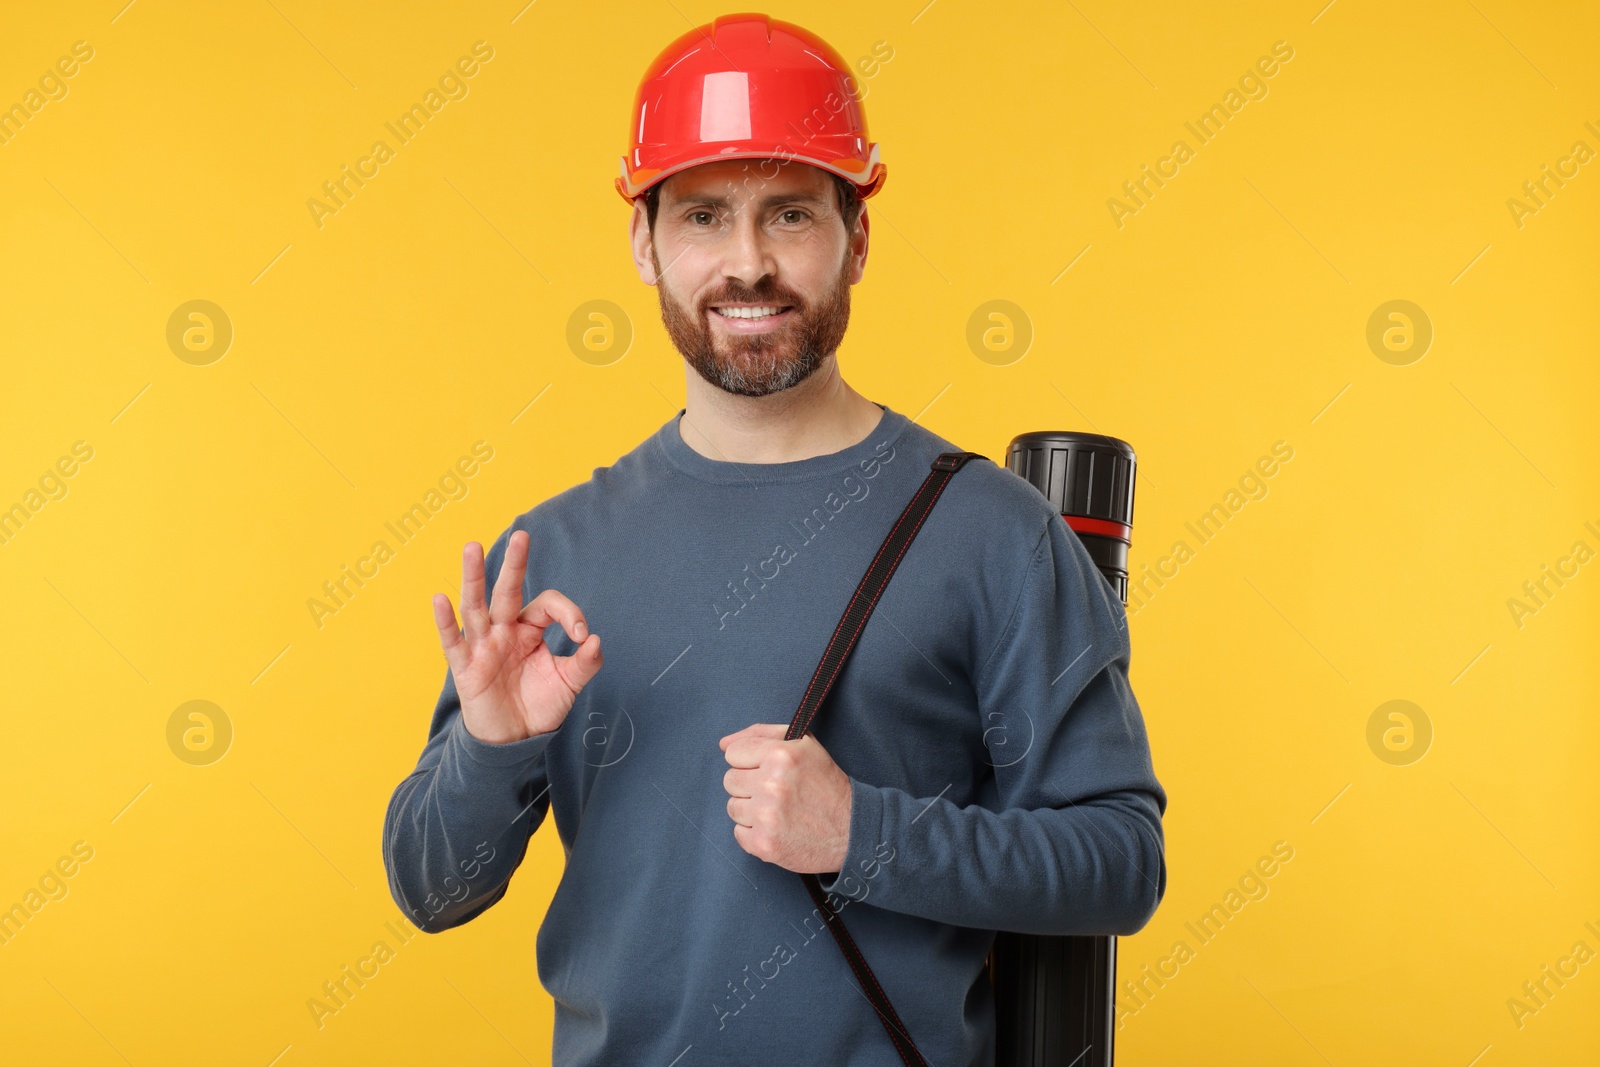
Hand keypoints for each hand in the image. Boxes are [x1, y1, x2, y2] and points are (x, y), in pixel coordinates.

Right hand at [433, 529, 603, 744]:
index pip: (547, 605)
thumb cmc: (539, 705)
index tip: (582, 635)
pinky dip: (445, 621)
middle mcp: (504, 631)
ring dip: (473, 577)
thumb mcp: (569, 683)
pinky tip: (440, 599)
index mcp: (530, 630)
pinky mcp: (466, 668)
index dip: (569, 613)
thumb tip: (596, 640)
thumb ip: (585, 662)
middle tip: (522, 535)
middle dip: (514, 564)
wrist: (515, 741)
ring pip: (476, 607)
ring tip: (471, 547)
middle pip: (507, 592)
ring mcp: (483, 647)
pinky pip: (453, 641)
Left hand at [720, 723, 851, 873]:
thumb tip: (724, 743)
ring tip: (778, 811)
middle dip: (750, 785)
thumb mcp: (803, 745)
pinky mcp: (764, 844)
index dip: (750, 761)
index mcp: (780, 755)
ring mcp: (766, 816)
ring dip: (751, 810)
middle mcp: (771, 784)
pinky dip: (755, 833)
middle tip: (776, 792)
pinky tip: (777, 828)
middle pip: (730, 780)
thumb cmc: (826, 784)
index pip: (733, 752)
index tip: (766, 770)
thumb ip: (761, 735)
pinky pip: (738, 833)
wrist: (852, 830)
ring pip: (732, 807)